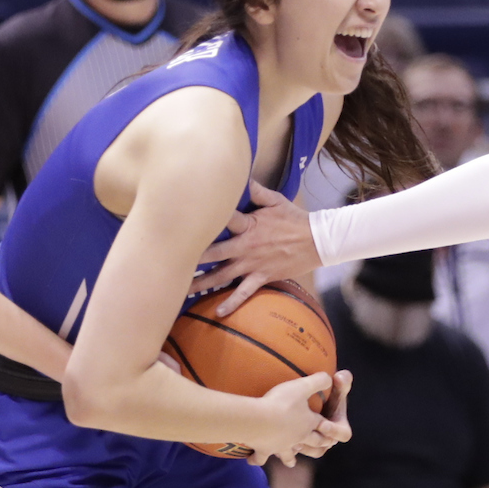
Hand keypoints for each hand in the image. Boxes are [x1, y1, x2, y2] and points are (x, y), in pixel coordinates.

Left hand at [190, 182, 320, 313]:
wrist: (318, 241)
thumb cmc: (294, 219)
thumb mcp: (275, 200)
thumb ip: (256, 190)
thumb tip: (241, 175)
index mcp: (248, 226)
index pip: (221, 222)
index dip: (201, 222)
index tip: (180, 224)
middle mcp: (246, 246)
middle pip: (213, 254)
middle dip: (191, 259)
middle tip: (170, 263)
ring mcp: (252, 264)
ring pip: (222, 276)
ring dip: (202, 283)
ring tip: (182, 290)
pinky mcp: (261, 277)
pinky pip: (244, 293)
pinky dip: (232, 303)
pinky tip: (218, 313)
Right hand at [246, 368, 350, 466]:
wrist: (259, 420)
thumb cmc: (281, 403)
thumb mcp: (302, 386)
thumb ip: (318, 381)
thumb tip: (331, 377)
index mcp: (309, 423)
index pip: (324, 426)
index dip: (330, 427)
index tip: (334, 430)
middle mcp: (298, 437)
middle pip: (313, 443)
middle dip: (319, 444)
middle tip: (324, 447)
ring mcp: (282, 445)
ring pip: (289, 454)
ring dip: (291, 459)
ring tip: (292, 463)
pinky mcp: (265, 449)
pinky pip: (262, 456)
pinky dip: (257, 459)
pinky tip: (253, 461)